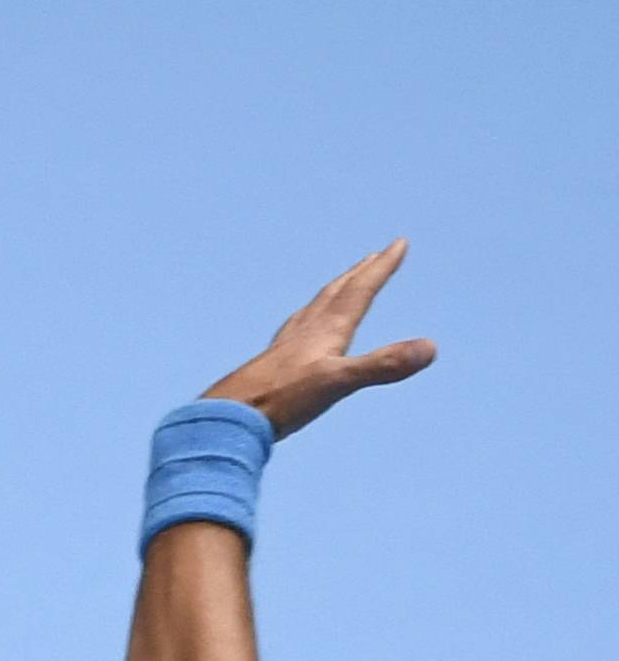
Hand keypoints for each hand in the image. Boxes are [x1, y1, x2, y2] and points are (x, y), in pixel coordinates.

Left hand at [206, 240, 434, 438]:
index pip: (361, 290)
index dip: (382, 267)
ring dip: (333, 292)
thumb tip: (430, 349)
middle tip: (374, 256)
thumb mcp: (340, 382)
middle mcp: (308, 330)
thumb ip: (383, 365)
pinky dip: (306, 320)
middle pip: (338, 292)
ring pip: (315, 308)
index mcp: (328, 329)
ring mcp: (288, 346)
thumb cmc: (284, 399)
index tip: (398, 244)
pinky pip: (294, 331)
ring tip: (340, 285)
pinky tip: (298, 331)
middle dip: (360, 273)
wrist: (231, 416)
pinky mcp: (272, 365)